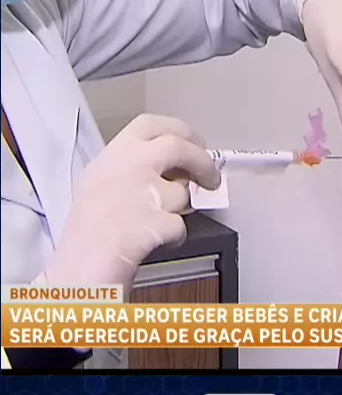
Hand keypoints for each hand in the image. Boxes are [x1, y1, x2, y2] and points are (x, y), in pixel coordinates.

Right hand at [45, 115, 220, 289]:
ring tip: (157, 223)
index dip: (179, 130)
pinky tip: (156, 242)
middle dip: (202, 161)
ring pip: (182, 193)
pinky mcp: (153, 222)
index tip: (195, 142)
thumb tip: (176, 169)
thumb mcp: (99, 183)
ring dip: (178, 210)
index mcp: (110, 156)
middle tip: (210, 177)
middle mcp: (125, 168)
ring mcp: (139, 194)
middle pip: (178, 146)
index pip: (150, 125)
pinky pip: (180, 226)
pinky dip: (175, 237)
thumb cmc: (87, 234)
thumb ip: (132, 167)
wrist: (78, 269)